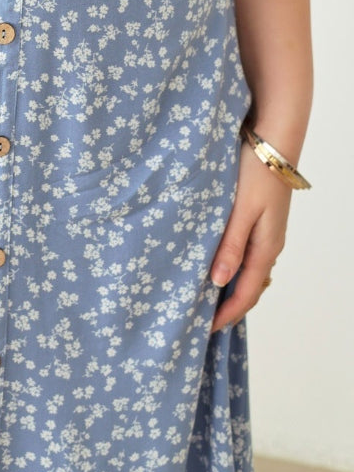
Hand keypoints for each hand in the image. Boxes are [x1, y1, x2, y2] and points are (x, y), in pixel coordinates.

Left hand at [209, 139, 291, 332]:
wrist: (273, 142)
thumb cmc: (255, 174)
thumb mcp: (241, 211)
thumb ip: (230, 246)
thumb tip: (217, 282)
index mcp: (265, 248)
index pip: (246, 294)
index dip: (227, 314)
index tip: (205, 329)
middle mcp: (268, 246)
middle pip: (248, 286)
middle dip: (227, 305)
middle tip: (199, 317)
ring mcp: (265, 233)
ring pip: (246, 271)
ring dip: (227, 286)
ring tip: (202, 295)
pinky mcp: (259, 220)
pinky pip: (245, 253)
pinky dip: (230, 266)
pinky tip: (212, 262)